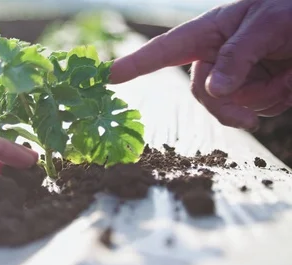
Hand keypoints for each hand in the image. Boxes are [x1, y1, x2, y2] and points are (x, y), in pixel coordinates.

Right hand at [110, 0, 291, 131]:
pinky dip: (278, 100)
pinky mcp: (257, 86)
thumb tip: (214, 91)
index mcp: (210, 32)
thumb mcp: (267, 23)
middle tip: (250, 122)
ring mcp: (237, 73)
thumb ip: (237, 55)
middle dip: (227, 108)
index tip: (109, 76)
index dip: (135, 64)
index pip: (164, 50)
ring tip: (288, 69)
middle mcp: (217, 54)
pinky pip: (259, 107)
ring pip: (234, 105)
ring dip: (265, 97)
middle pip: (203, 94)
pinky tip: (290, 78)